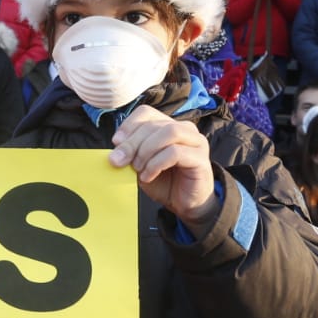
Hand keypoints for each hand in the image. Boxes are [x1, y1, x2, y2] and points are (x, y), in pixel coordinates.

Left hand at [110, 106, 216, 227]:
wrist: (184, 205)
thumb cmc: (164, 183)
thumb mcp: (141, 166)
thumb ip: (131, 155)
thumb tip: (115, 152)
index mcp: (168, 125)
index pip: (146, 112)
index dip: (129, 125)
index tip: (116, 143)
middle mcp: (185, 129)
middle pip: (154, 124)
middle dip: (132, 143)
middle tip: (120, 161)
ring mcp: (196, 142)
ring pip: (168, 132)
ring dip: (146, 151)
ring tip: (137, 168)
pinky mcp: (201, 158)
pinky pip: (175, 152)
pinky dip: (156, 164)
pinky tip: (148, 176)